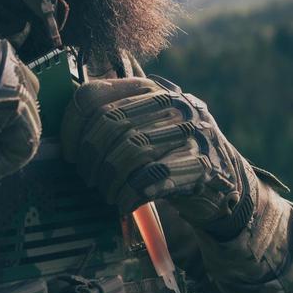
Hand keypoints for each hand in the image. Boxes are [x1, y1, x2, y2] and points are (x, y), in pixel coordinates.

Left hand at [61, 76, 252, 234]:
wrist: (227, 182)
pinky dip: (130, 194)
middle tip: (91, 179)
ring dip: (110, 180)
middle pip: (110, 124)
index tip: (71, 153)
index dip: (72, 126)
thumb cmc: (173, 155)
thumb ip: (115, 120)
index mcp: (150, 89)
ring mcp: (191, 131)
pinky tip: (126, 203)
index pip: (93, 95)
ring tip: (108, 193)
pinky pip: (152, 177)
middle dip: (91, 159)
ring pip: (130, 150)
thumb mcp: (148, 126)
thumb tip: (64, 138)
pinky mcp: (202, 163)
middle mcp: (173, 104)